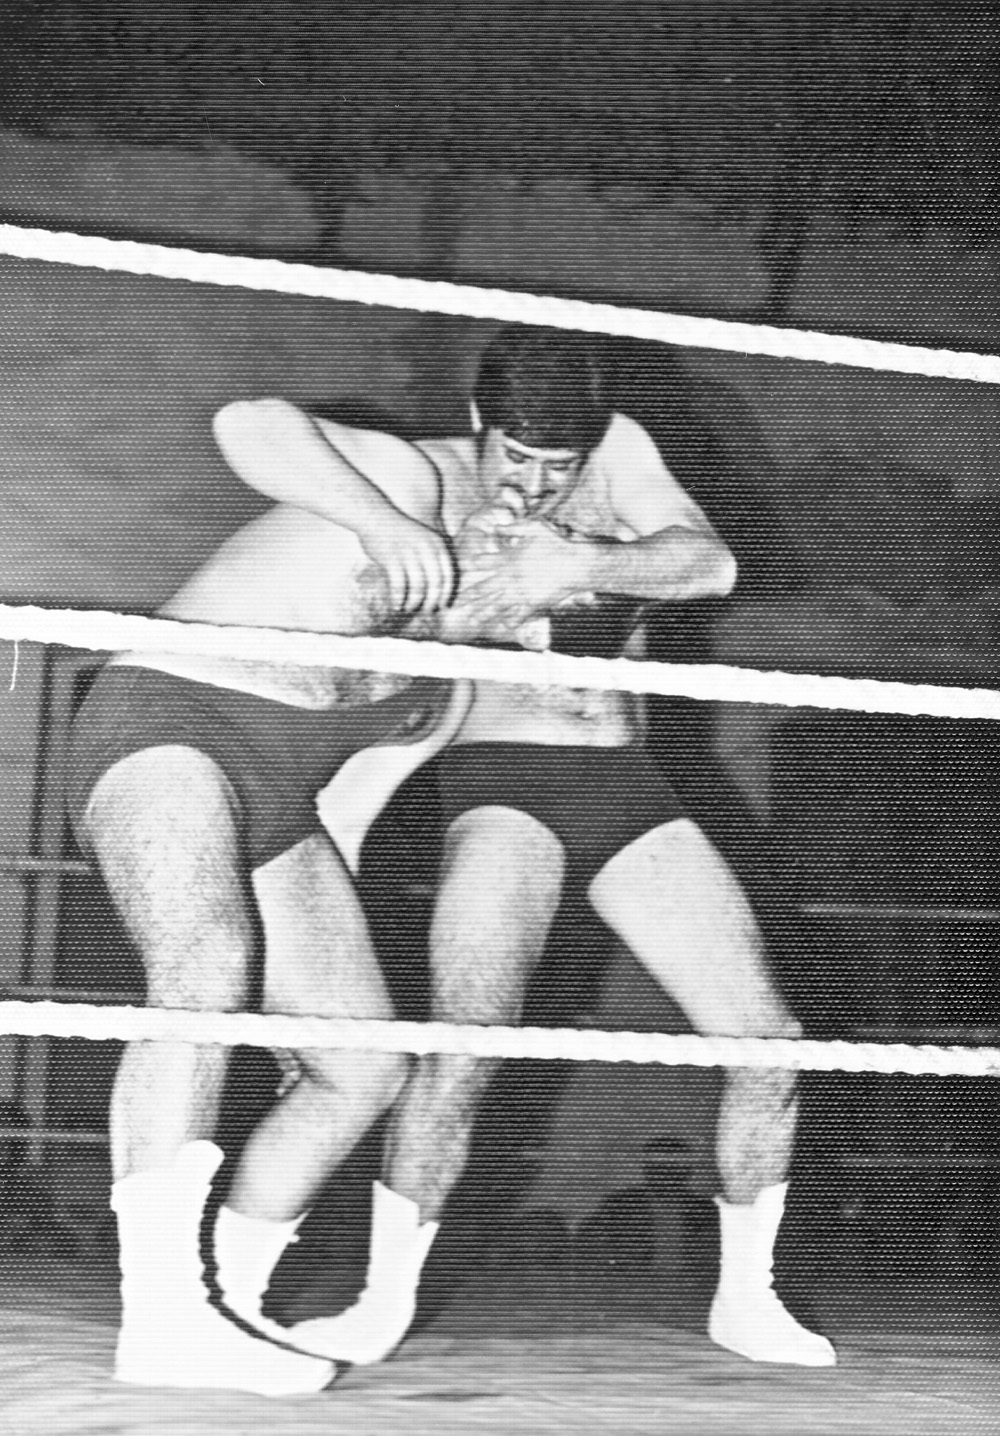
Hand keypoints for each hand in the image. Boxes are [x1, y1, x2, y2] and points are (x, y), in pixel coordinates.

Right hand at [361, 510, 455, 614]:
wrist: (374, 516)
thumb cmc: (399, 532)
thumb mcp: (423, 539)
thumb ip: (432, 557)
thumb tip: (438, 587)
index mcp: (437, 545)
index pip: (448, 575)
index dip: (446, 593)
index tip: (443, 605)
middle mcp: (426, 550)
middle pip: (435, 584)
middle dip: (432, 602)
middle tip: (427, 611)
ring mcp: (409, 555)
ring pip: (418, 588)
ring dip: (414, 603)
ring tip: (409, 608)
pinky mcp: (391, 560)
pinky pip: (399, 587)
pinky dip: (399, 599)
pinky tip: (396, 605)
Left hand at [452, 518, 589, 631]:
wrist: (575, 564)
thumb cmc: (557, 543)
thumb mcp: (535, 527)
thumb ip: (514, 526)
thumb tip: (497, 526)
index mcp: (508, 559)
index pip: (481, 562)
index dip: (468, 564)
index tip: (457, 568)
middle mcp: (509, 578)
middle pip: (482, 589)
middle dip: (468, 597)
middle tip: (454, 603)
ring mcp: (520, 593)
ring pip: (496, 606)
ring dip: (482, 613)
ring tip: (472, 620)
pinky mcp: (533, 603)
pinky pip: (518, 614)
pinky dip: (511, 621)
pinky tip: (504, 626)